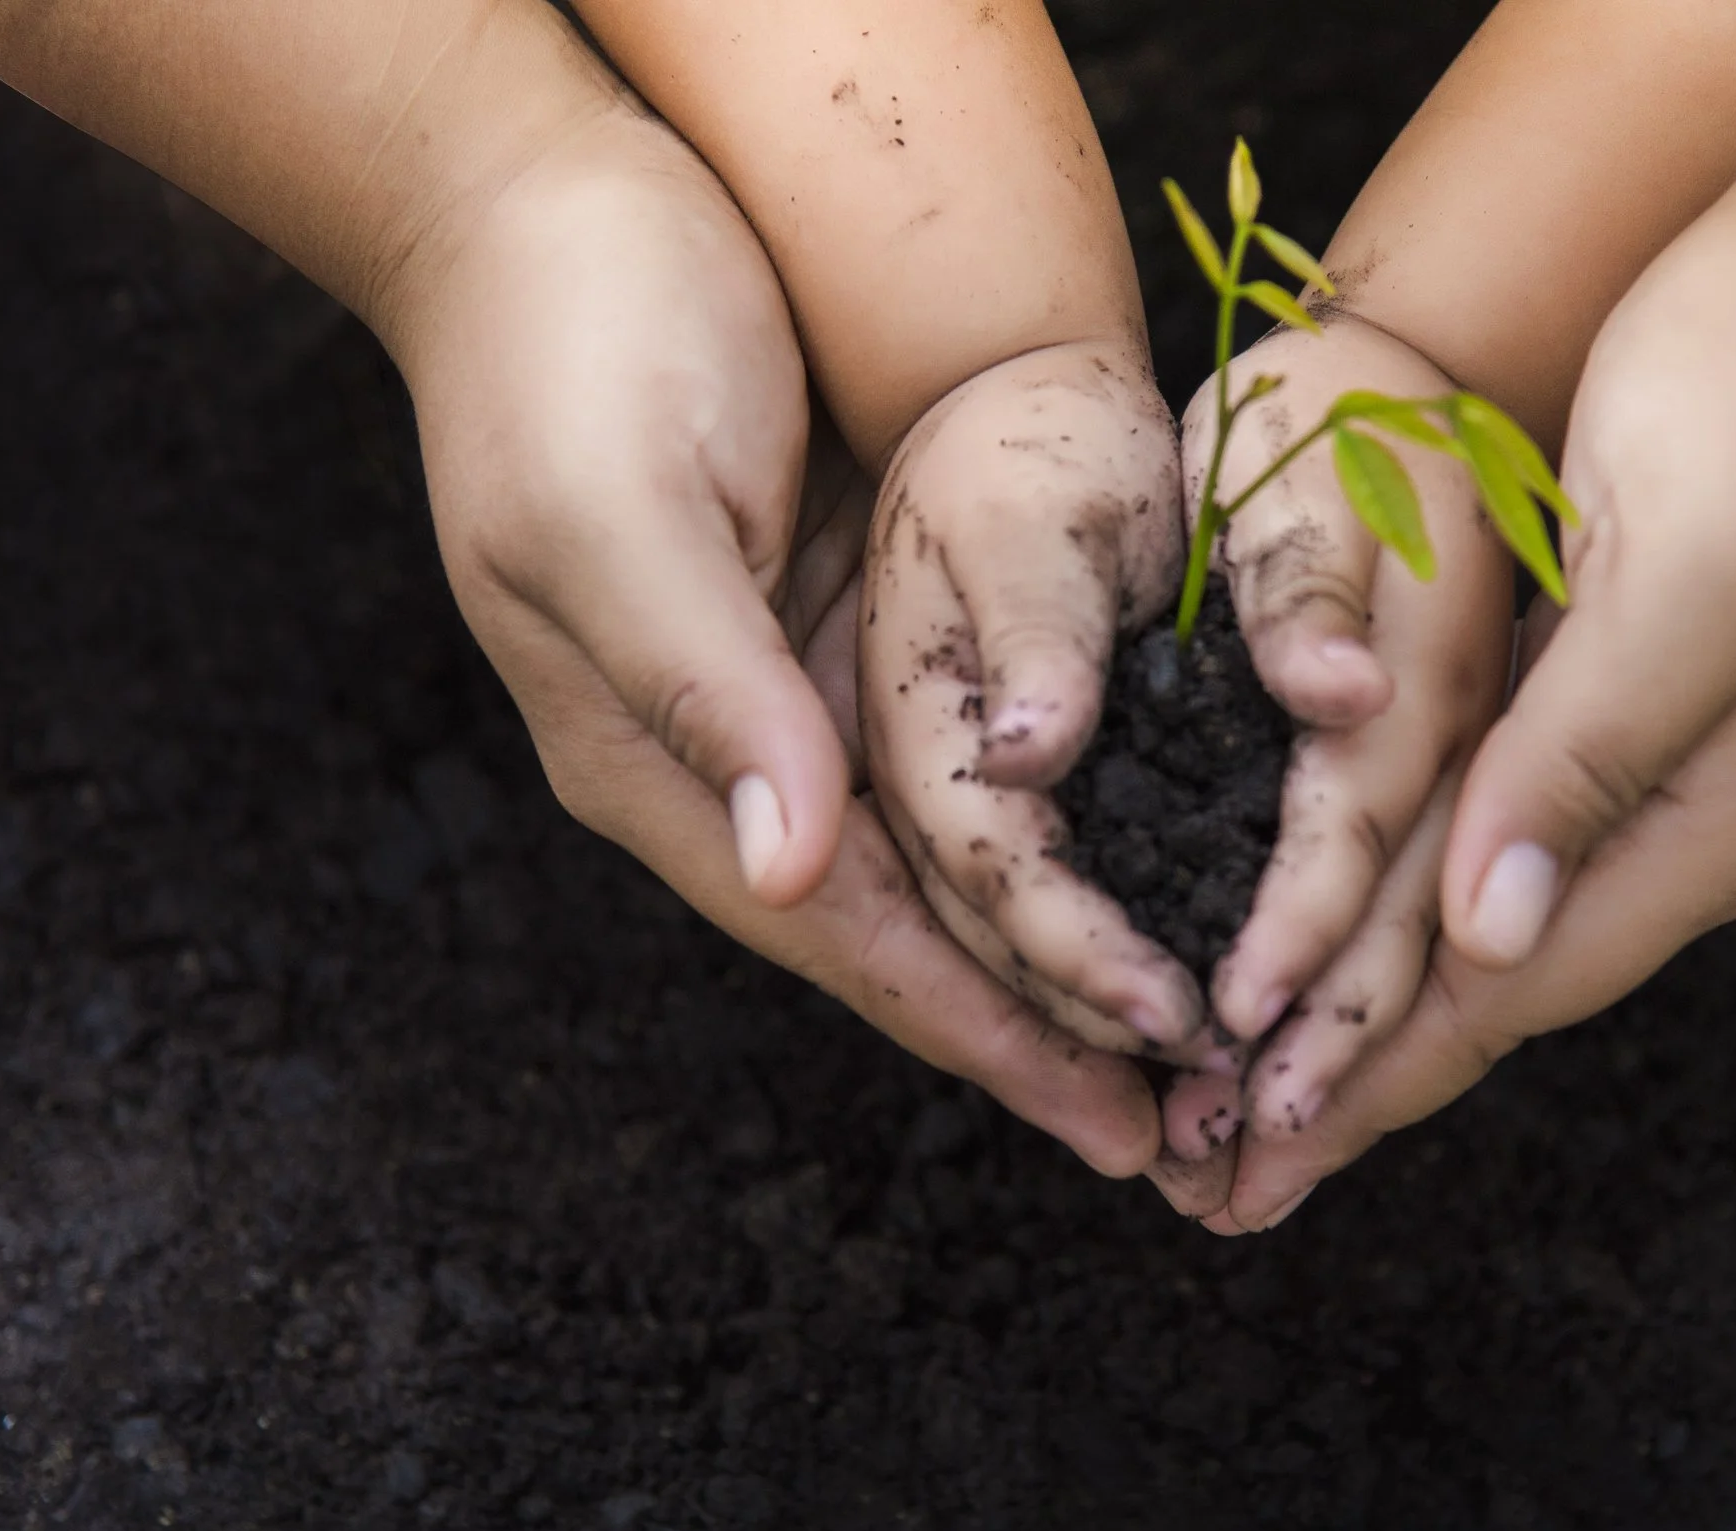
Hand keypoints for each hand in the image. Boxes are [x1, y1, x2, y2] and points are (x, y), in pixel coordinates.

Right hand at [394, 112, 1161, 1178]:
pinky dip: (1053, 822)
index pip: (843, 935)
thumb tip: (788, 870)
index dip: (977, 1032)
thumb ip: (706, 689)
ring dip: (1058, 949)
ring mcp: (799, 686)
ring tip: (1183, 1037)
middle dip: (1039, 1030)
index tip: (1104, 1116)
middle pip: (910, 930)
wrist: (549, 196)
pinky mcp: (853, 612)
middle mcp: (737, 752)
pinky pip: (967, 753)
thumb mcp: (621, 509)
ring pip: (952, 858)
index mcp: (655, 760)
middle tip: (1185, 1130)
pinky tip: (1135, 860)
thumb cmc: (566, 342)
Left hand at [1214, 156, 1735, 1229]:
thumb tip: (1487, 940)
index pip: (1511, 986)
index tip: (1249, 1157)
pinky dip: (1404, 904)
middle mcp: (1698, 822)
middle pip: (1493, 985)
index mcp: (1720, 817)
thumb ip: (1582, 766)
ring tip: (1246, 1092)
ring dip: (1365, 1007)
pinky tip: (1339, 939)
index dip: (1371, 1075)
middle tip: (1212, 1177)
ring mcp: (1671, 766)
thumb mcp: (1679, 582)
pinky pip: (1494, 838)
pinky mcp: (1628, 699)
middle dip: (1351, 1079)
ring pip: (1485, 925)